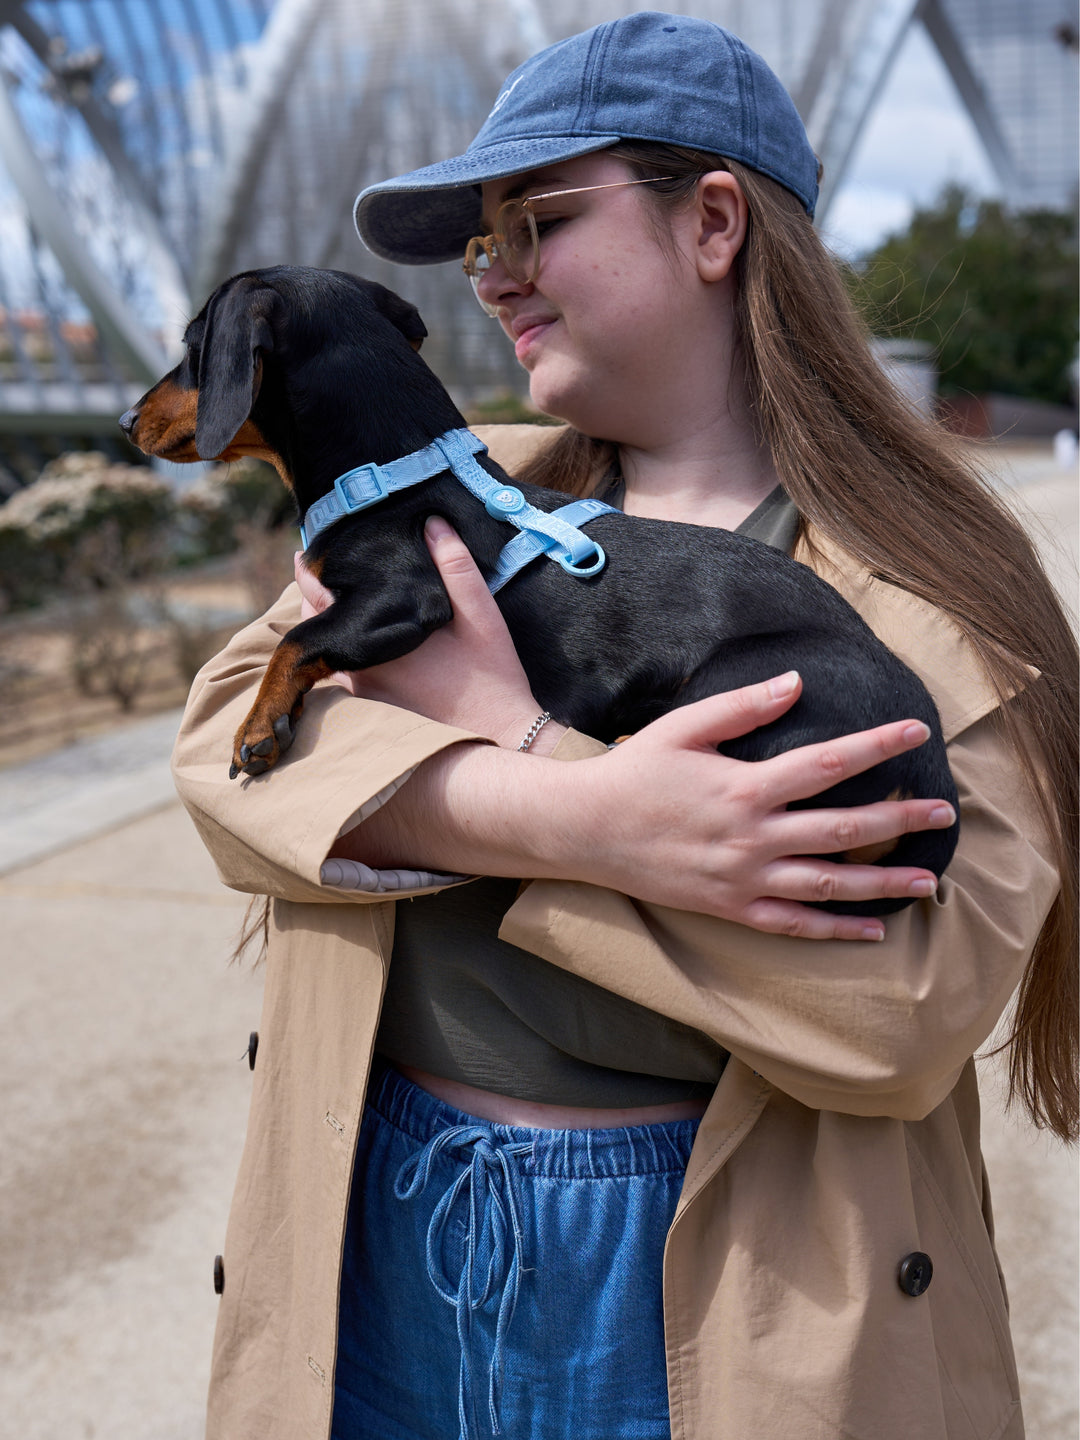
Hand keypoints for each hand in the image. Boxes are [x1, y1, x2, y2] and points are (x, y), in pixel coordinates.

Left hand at [295, 518, 561, 750]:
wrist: (499, 731)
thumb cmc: (491, 672)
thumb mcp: (481, 614)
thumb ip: (456, 566)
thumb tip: (431, 522)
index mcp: (378, 638)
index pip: (321, 600)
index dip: (309, 573)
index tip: (305, 552)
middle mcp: (361, 667)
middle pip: (316, 623)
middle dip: (315, 594)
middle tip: (321, 566)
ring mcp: (364, 689)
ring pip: (328, 646)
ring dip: (328, 620)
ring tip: (336, 594)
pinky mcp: (374, 703)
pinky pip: (341, 669)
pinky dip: (341, 645)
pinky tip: (356, 630)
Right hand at [570, 675, 955, 939]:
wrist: (585, 830)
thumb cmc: (635, 772)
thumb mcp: (684, 727)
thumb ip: (743, 707)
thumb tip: (796, 683)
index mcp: (744, 787)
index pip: (827, 763)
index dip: (876, 746)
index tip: (916, 732)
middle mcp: (752, 837)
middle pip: (843, 830)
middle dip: (899, 821)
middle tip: (944, 815)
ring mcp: (743, 879)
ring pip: (827, 886)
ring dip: (882, 883)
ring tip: (928, 881)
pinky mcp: (730, 908)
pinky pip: (793, 926)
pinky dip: (835, 929)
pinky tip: (872, 929)